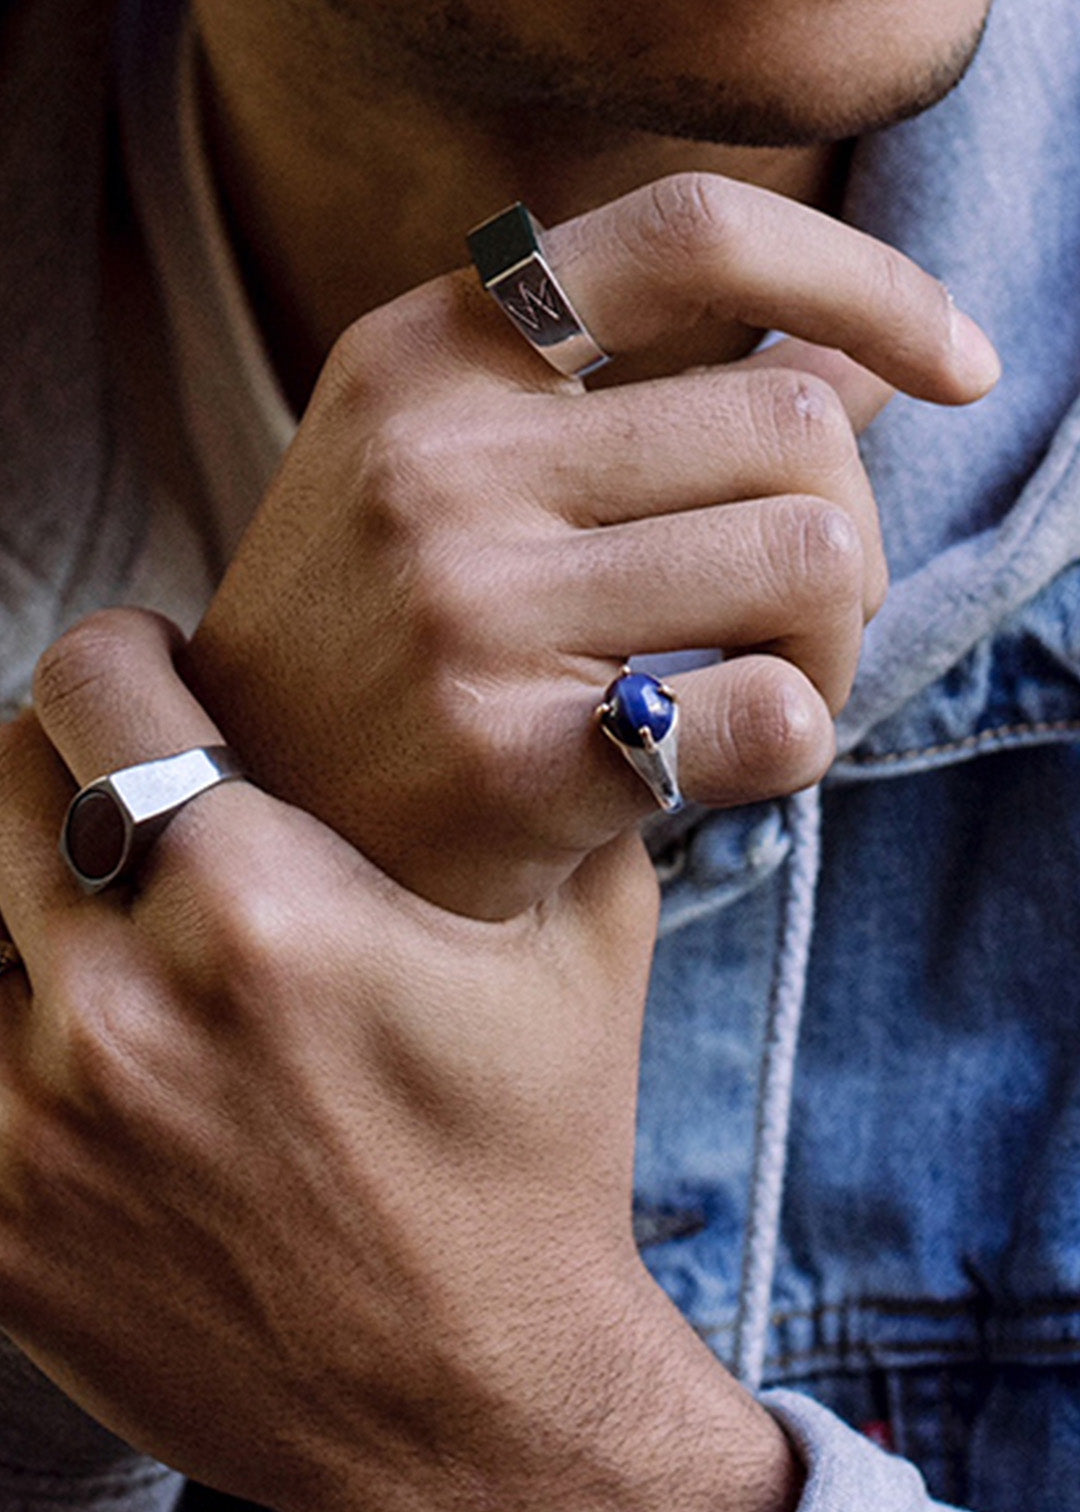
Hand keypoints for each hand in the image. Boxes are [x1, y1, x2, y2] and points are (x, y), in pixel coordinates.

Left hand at [0, 608, 801, 1511]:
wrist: (473, 1408)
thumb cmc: (533, 1165)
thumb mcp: (584, 949)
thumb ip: (554, 787)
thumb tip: (553, 680)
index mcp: (267, 911)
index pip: (96, 687)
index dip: (122, 653)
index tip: (153, 670)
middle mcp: (127, 1005)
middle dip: (68, 759)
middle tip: (132, 787)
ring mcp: (40, 1125)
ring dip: (29, 889)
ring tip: (113, 915)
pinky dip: (12, 1006)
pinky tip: (91, 1024)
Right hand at [188, 171, 998, 919]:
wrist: (254, 810)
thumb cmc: (386, 632)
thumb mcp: (472, 465)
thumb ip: (653, 396)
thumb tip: (862, 356)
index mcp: (427, 355)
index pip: (688, 238)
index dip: (856, 280)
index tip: (953, 365)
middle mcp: (434, 462)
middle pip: (796, 431)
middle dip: (846, 530)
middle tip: (799, 610)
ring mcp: (463, 610)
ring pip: (815, 565)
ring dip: (833, 641)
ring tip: (759, 683)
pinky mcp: (507, 763)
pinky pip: (775, 716)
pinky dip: (799, 734)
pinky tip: (731, 755)